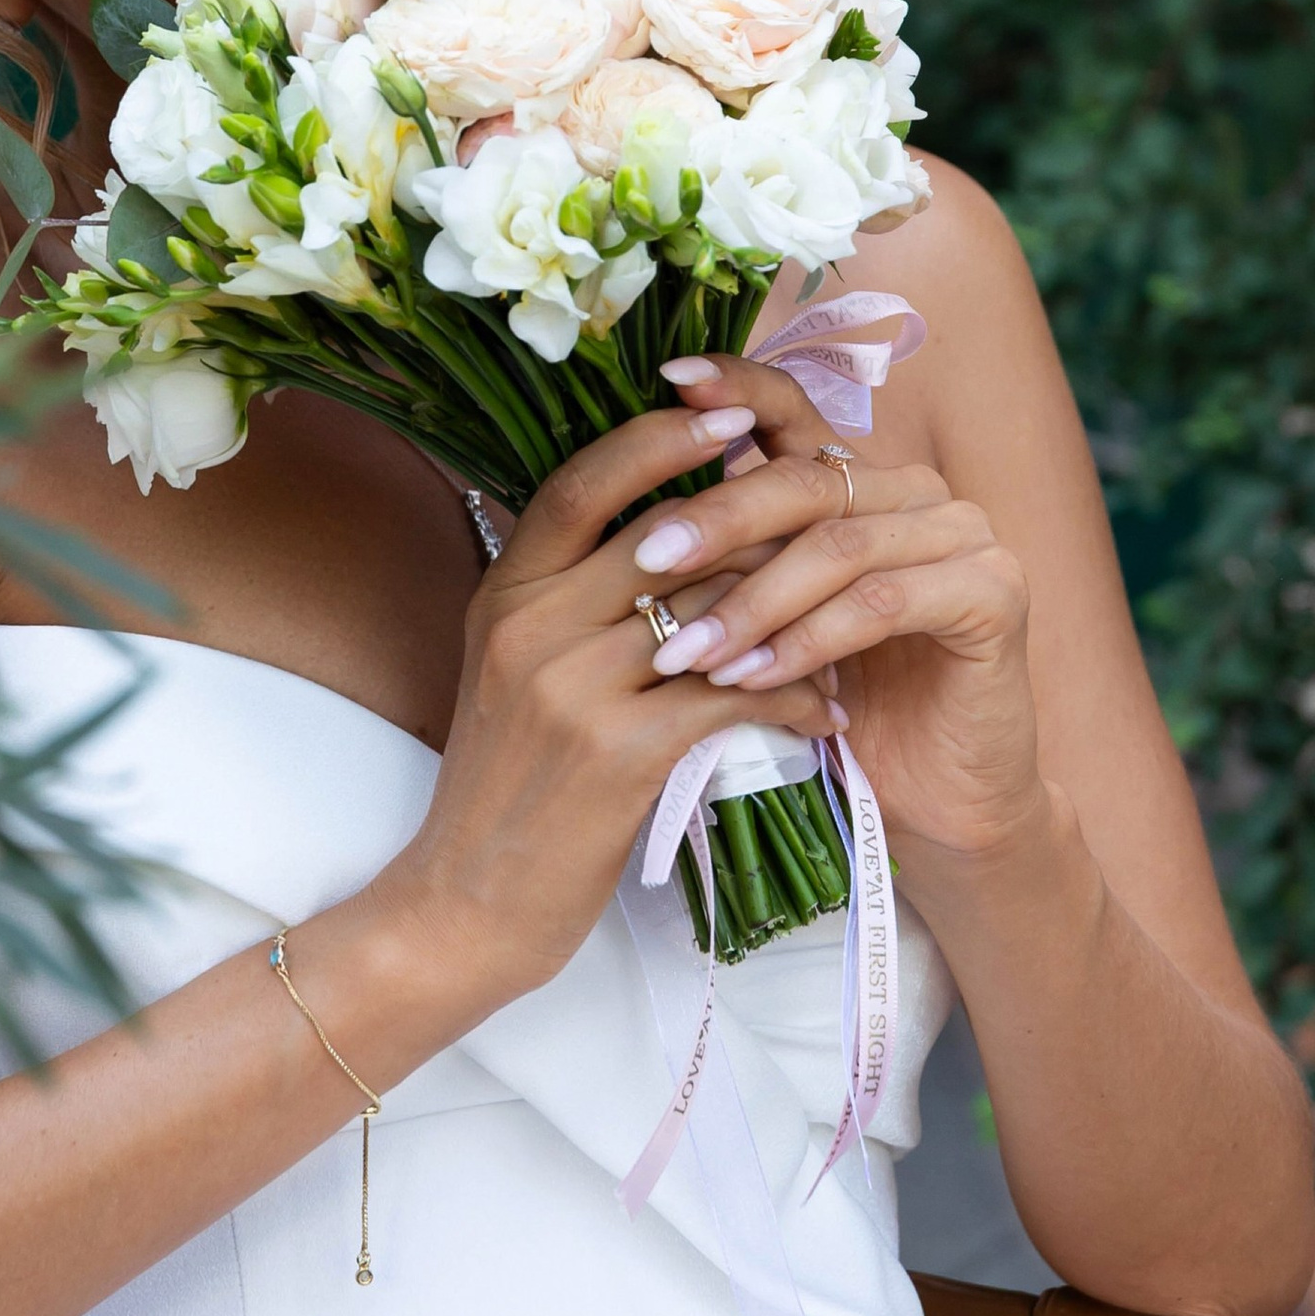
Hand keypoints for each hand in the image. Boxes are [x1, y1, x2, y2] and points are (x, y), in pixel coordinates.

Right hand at [367, 396, 849, 1015]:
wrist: (468, 900)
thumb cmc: (506, 780)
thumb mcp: (510, 664)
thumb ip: (565, 593)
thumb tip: (658, 524)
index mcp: (505, 591)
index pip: (584, 483)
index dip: (660, 441)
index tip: (730, 415)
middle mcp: (532, 625)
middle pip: (665, 537)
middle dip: (757, 521)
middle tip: (828, 512)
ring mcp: (571, 687)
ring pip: (711, 612)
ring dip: (791, 611)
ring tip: (846, 614)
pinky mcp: (618, 755)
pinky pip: (733, 699)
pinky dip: (794, 699)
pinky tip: (828, 709)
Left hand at [624, 351, 1044, 872]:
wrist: (934, 799)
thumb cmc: (834, 707)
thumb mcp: (766, 622)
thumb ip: (730, 561)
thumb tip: (631, 522)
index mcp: (858, 481)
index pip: (793, 412)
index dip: (735, 387)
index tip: (670, 382)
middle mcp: (915, 493)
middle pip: (804, 481)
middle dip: (716, 521)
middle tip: (645, 561)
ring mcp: (963, 537)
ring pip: (837, 546)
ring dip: (752, 602)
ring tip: (688, 652)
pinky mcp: (993, 592)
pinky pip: (881, 604)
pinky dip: (808, 640)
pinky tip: (753, 677)